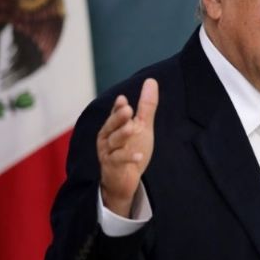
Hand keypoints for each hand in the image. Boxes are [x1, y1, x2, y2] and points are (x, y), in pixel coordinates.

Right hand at [96, 78, 158, 216]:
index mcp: (113, 126)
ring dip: (122, 135)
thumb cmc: (132, 148)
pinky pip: (118, 160)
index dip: (118, 107)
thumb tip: (151, 80)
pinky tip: (138, 156)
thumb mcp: (142, 126)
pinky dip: (128, 157)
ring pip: (114, 141)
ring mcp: (108, 152)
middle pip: (112, 125)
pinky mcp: (112, 166)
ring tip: (132, 129)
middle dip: (118, 118)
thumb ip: (146, 106)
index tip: (123, 99)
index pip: (115, 114)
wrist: (125, 179)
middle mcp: (107, 137)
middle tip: (127, 109)